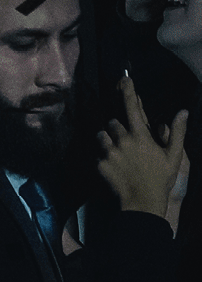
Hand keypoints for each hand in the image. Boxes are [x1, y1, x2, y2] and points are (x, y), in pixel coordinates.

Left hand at [95, 73, 190, 235]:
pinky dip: (104, 157)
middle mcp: (122, 141)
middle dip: (119, 128)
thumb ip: (176, 132)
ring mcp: (109, 153)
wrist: (142, 202)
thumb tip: (182, 112)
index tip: (124, 79)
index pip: (132, 108)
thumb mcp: (174, 155)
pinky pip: (98, 154)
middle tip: (130, 140)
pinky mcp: (100, 164)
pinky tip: (116, 166)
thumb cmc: (161, 178)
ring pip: (102, 136)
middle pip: (113, 123)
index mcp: (141, 136)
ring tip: (120, 152)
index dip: (128, 92)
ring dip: (108, 140)